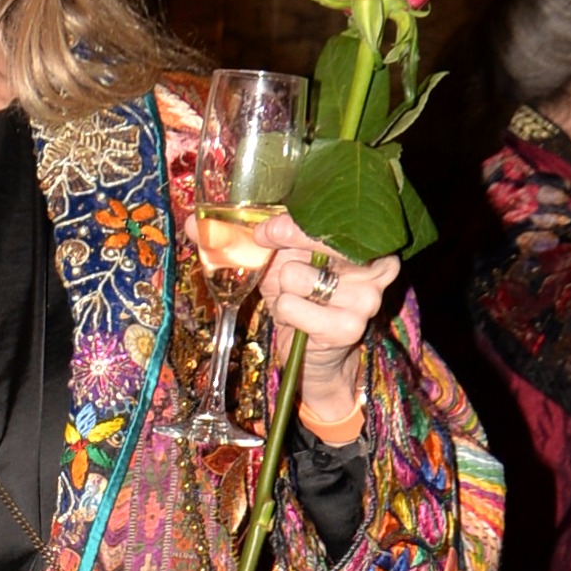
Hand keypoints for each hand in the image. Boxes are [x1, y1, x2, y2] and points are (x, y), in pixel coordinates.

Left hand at [254, 212, 395, 414]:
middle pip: (321, 242)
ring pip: (298, 276)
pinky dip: (285, 313)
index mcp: (364, 239)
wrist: (314, 352)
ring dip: (283, 290)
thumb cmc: (298, 296)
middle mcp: (376, 264)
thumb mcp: (272, 262)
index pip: (330, 218)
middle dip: (284, 253)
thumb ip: (236, 239)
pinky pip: (293, 307)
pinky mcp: (350, 326)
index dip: (290, 224)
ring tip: (294, 300)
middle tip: (279, 269)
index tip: (264, 233)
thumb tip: (193, 222)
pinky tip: (297, 320)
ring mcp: (368, 297)